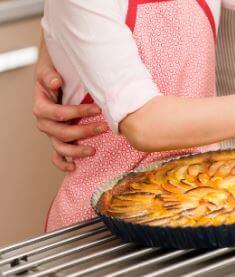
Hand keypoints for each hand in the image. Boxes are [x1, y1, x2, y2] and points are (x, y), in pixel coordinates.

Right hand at [34, 42, 106, 170]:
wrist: (56, 76)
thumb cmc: (54, 72)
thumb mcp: (48, 69)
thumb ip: (50, 76)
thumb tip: (56, 82)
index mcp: (41, 106)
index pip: (58, 113)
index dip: (78, 112)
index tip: (98, 108)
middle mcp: (45, 122)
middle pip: (61, 133)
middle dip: (83, 131)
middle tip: (103, 127)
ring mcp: (52, 132)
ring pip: (60, 147)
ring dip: (76, 151)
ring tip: (93, 150)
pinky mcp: (58, 138)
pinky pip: (57, 156)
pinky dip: (63, 163)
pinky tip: (74, 167)